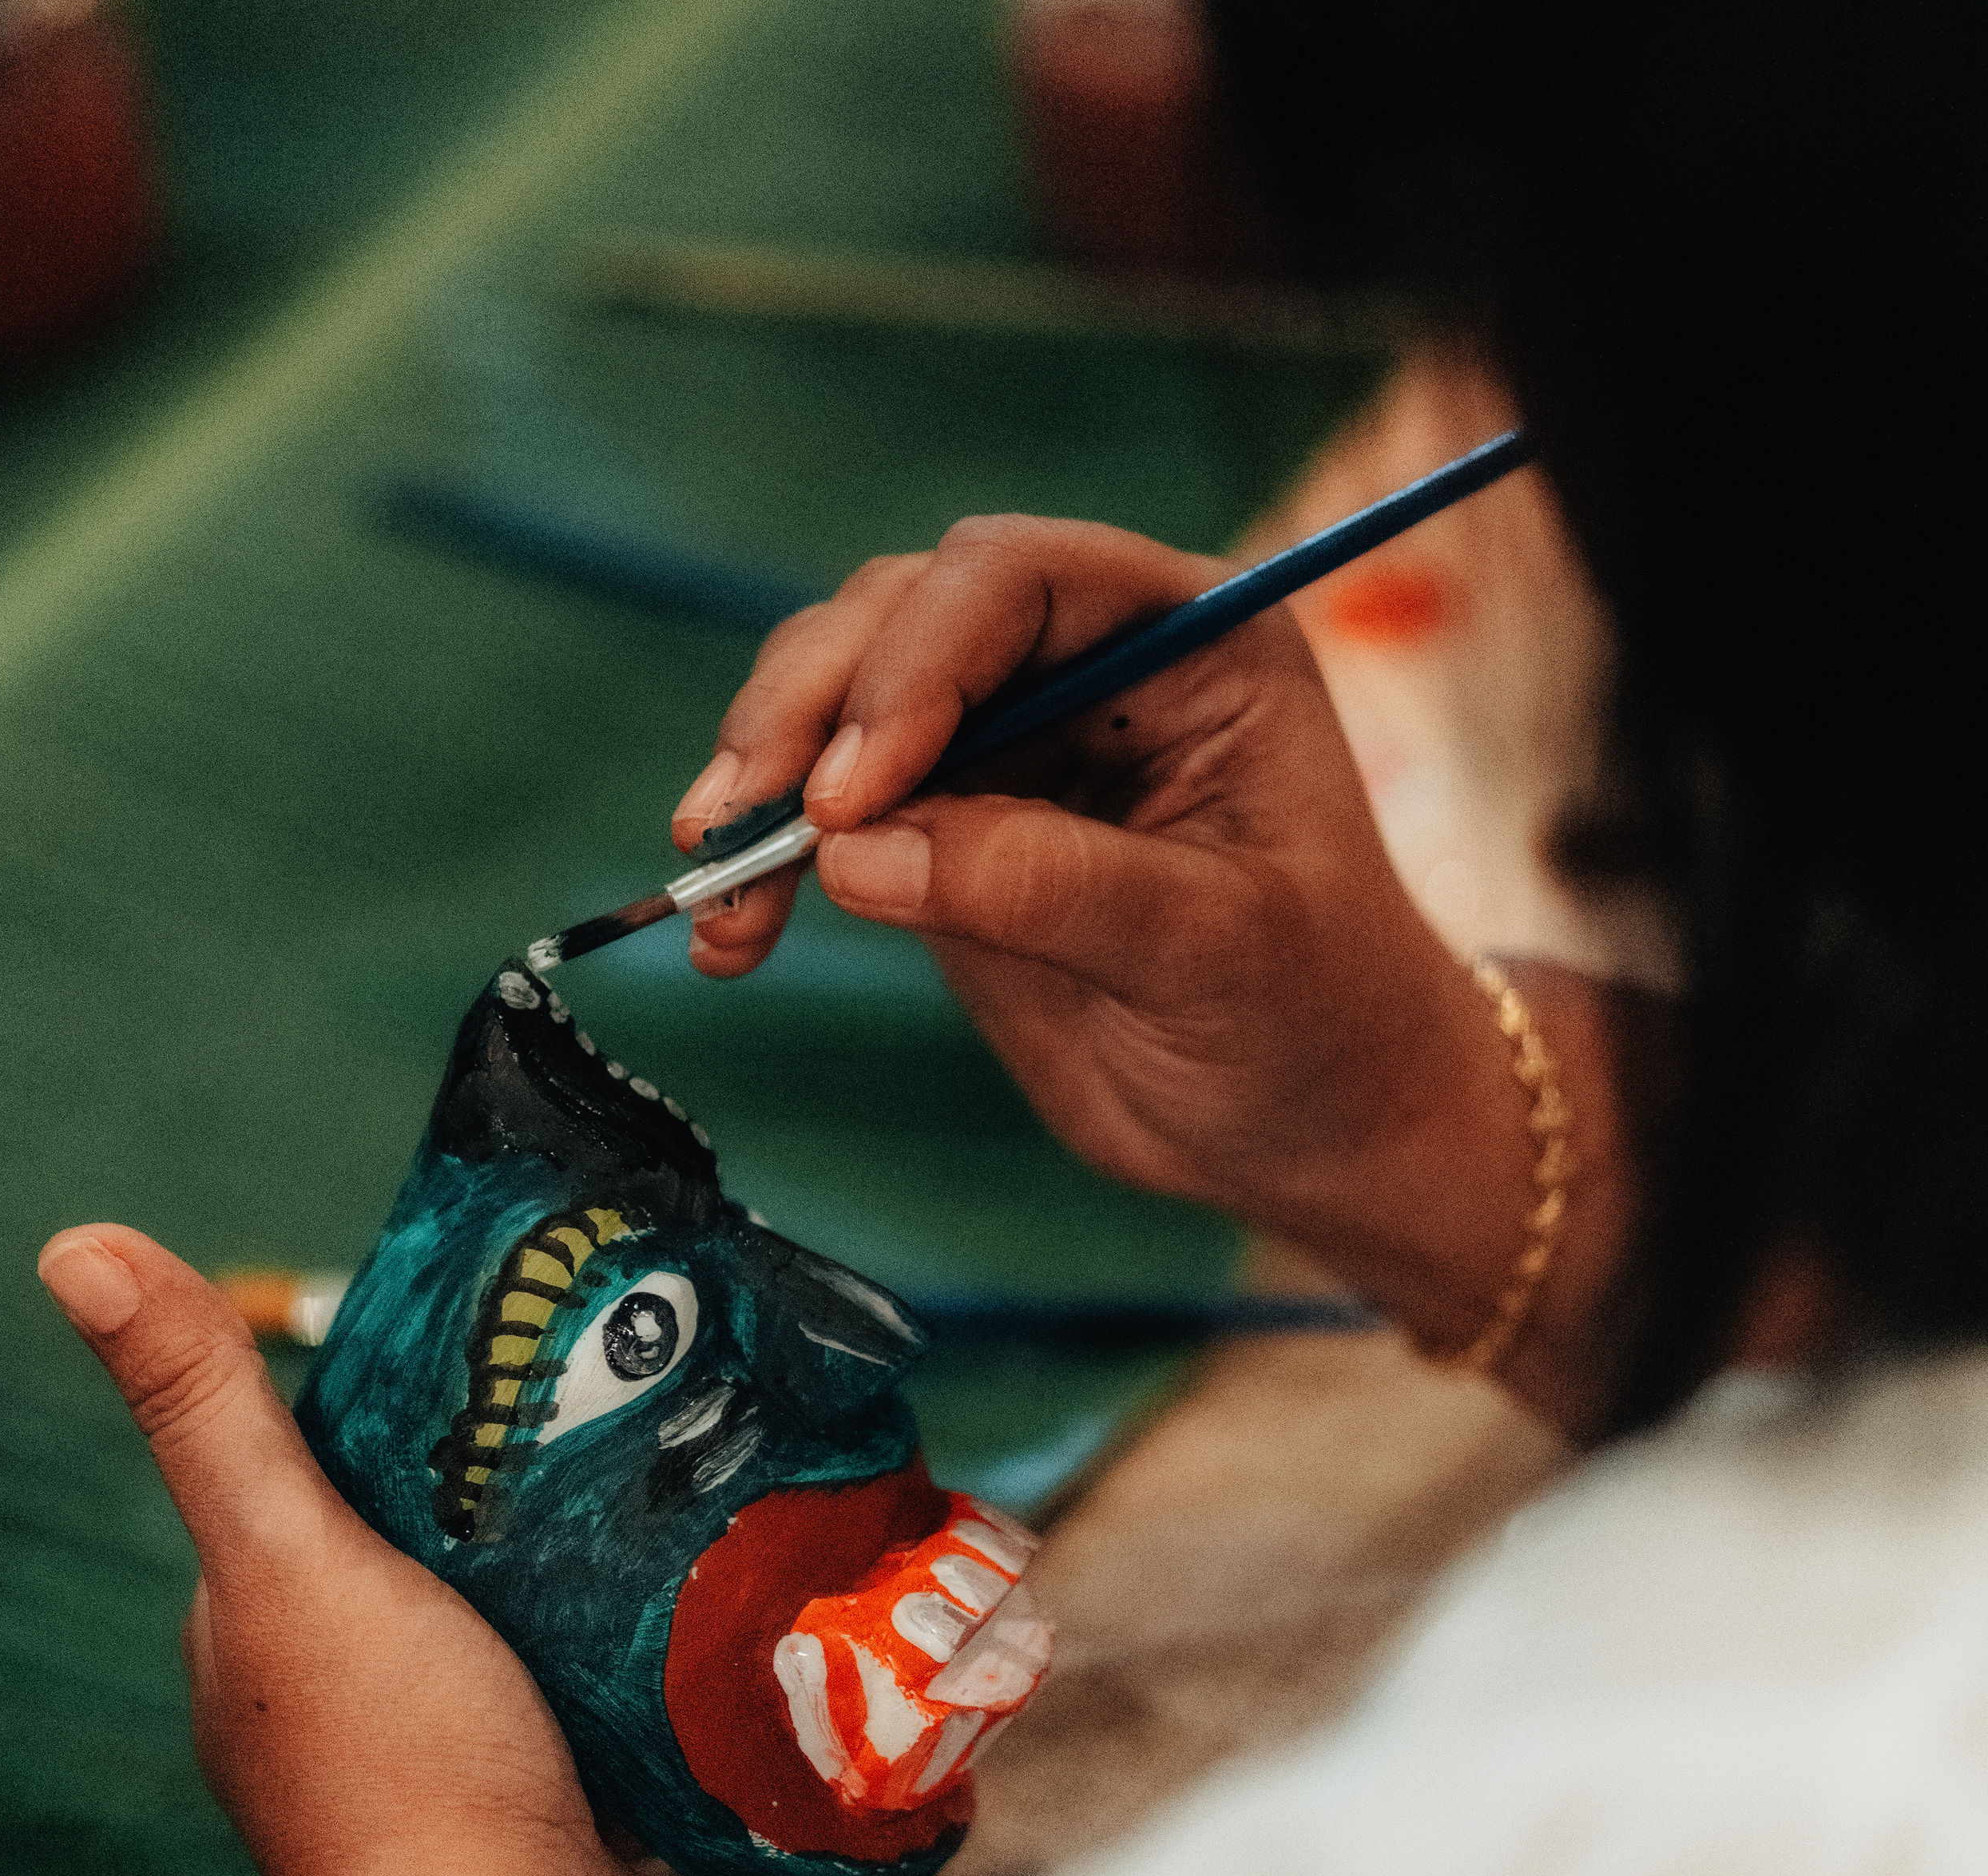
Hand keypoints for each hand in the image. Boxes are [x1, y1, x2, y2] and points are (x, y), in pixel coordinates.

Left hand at [36, 1226, 689, 1875]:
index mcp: (261, 1629)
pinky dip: (647, 1646)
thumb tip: (75, 1244)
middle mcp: (347, 1694)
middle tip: (626, 1382)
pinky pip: (606, 1692)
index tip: (507, 1324)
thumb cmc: (395, 1761)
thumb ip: (207, 1411)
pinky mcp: (563, 1801)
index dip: (402, 1398)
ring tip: (685, 1465)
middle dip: (517, 1474)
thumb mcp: (290, 1554)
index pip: (321, 1473)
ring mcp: (458, 1755)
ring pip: (529, 1617)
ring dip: (592, 1559)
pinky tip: (710, 1589)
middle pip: (436, 1542)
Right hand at [673, 517, 1635, 1408]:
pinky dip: (769, 868)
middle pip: (901, 618)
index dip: (914, 665)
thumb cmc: (1316, 1021)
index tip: (852, 794)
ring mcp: (1010, 748)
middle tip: (741, 826)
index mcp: (1190, 641)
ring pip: (842, 704)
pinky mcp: (950, 837)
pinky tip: (734, 940)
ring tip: (720, 893)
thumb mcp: (1210, 947)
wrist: (1320, 1128)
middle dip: (806, 713)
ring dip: (764, 784)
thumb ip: (1042, 883)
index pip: (1014, 582)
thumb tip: (852, 854)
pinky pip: (831, 821)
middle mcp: (1089, 666)